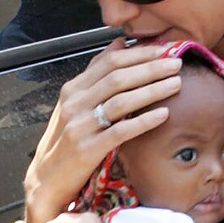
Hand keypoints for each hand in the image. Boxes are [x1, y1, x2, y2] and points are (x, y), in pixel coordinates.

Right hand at [23, 39, 182, 222]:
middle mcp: (74, 104)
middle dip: (150, 67)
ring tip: (176, 83)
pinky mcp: (87, 149)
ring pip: (120, 101)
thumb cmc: (66, 141)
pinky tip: (164, 114)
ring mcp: (79, 126)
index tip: (165, 50)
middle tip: (177, 63)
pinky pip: (120, 131)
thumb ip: (96, 74)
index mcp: (73, 89)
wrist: (46, 180)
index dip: (139, 54)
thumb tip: (118, 42)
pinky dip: (144, 121)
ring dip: (152, 90)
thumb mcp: (75, 104)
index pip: (109, 62)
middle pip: (117, 77)